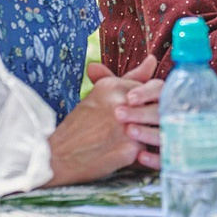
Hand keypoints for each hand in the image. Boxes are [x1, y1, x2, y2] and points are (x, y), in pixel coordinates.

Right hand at [44, 59, 162, 184]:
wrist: (58, 156)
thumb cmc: (79, 126)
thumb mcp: (101, 95)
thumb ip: (130, 78)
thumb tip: (153, 60)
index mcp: (113, 86)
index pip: (152, 87)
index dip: (151, 102)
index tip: (144, 110)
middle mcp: (122, 102)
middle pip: (158, 105)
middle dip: (154, 117)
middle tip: (144, 126)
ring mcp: (128, 125)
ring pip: (156, 126)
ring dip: (150, 134)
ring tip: (138, 140)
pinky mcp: (131, 148)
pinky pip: (150, 148)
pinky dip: (144, 153)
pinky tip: (132, 154)